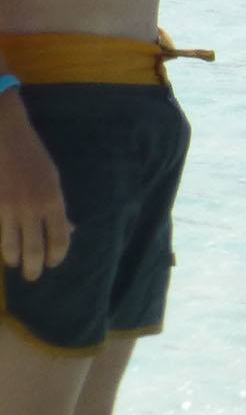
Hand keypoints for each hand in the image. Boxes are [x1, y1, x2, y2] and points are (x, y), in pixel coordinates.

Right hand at [0, 97, 69, 282]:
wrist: (5, 137)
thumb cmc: (32, 157)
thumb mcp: (52, 180)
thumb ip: (58, 208)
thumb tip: (70, 230)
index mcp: (53, 200)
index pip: (59, 238)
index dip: (57, 256)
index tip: (54, 263)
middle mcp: (32, 207)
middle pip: (35, 249)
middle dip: (34, 267)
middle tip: (33, 277)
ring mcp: (9, 208)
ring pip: (11, 247)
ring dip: (14, 260)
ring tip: (16, 265)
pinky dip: (2, 244)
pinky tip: (4, 250)